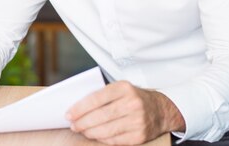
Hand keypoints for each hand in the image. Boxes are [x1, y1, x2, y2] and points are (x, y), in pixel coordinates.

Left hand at [65, 80, 184, 144]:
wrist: (160, 109)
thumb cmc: (133, 97)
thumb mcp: (120, 88)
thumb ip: (101, 95)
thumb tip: (77, 108)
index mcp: (124, 88)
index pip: (96, 98)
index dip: (80, 108)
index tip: (68, 114)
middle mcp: (132, 104)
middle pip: (100, 116)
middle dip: (82, 122)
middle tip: (72, 125)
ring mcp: (138, 121)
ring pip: (106, 130)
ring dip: (90, 132)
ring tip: (82, 130)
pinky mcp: (140, 136)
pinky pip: (115, 140)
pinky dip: (102, 139)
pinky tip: (95, 135)